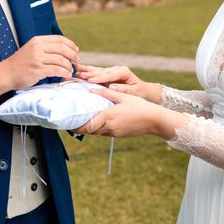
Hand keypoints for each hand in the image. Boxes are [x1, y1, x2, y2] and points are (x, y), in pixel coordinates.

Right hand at [0, 35, 78, 92]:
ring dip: (69, 66)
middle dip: (73, 55)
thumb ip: (45, 47)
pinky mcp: (37, 70)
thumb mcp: (32, 49)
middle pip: (62, 48)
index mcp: (37, 40)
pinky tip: (66, 75)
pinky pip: (56, 70)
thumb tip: (65, 49)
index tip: (76, 51)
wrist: (6, 74)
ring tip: (70, 70)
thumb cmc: (21, 63)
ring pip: (61, 60)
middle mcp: (38, 47)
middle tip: (77, 61)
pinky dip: (64, 73)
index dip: (70, 44)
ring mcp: (37, 59)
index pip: (59, 39)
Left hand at [72, 88, 187, 139]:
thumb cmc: (140, 106)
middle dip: (81, 127)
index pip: (88, 126)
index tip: (69, 122)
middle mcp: (110, 127)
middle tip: (71, 121)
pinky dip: (99, 128)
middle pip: (90, 131)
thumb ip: (106, 93)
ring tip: (82, 120)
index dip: (77, 126)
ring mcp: (115, 133)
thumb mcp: (123, 96)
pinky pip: (105, 132)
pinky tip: (98, 121)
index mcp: (109, 117)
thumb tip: (91, 88)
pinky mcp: (119, 135)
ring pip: (97, 132)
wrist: (155, 120)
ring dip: (90, 127)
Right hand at [75, 64, 161, 103]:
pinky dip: (88, 71)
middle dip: (89, 73)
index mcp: (123, 72)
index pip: (108, 75)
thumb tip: (111, 87)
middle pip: (101, 71)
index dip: (99, 78)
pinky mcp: (108, 74)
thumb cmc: (140, 92)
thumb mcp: (134, 92)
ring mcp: (111, 71)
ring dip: (86, 70)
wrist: (144, 90)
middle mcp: (116, 69)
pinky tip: (79, 69)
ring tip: (76, 69)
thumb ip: (123, 89)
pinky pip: (97, 72)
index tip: (90, 80)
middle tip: (78, 74)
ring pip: (97, 70)